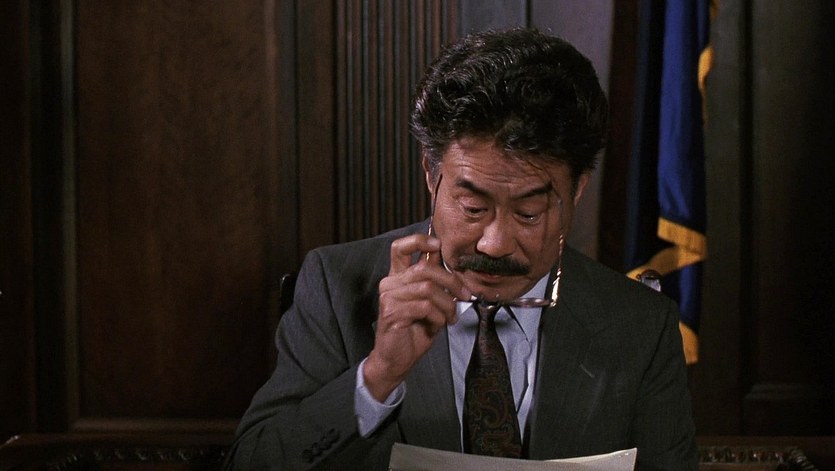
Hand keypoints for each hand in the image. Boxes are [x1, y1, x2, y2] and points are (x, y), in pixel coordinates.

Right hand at [363, 234, 469, 401]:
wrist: (396, 360)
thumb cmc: (414, 331)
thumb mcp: (429, 304)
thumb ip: (435, 284)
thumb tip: (453, 267)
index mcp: (398, 277)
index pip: (400, 247)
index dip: (419, 240)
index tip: (438, 245)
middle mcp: (390, 283)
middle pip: (425, 269)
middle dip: (451, 281)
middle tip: (465, 296)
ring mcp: (389, 297)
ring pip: (428, 289)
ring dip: (447, 304)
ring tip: (451, 317)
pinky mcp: (391, 312)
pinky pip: (424, 307)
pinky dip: (438, 316)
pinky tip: (438, 325)